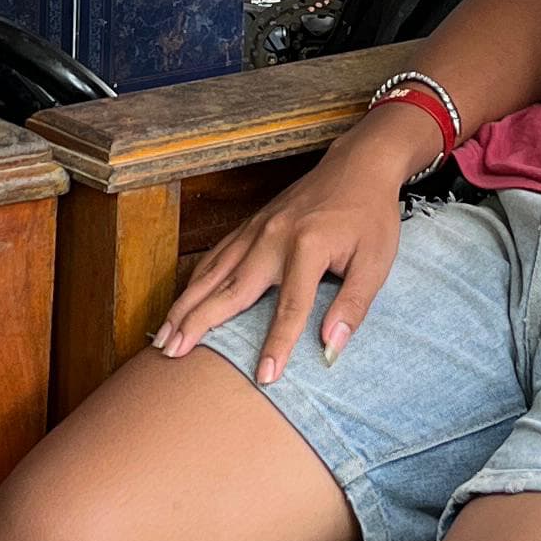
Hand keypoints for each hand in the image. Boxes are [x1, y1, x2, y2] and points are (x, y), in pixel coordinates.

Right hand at [153, 110, 433, 384]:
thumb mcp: (376, 262)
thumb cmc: (370, 216)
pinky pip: (217, 255)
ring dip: (186, 304)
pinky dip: (195, 279)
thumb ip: (353, 306)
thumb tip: (331, 348)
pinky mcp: (252, 224)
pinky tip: (183, 299)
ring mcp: (257, 229)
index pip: (289, 308)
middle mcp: (274, 237)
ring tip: (163, 334)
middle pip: (230, 289)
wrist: (357, 163)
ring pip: (213, 272)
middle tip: (170, 353)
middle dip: (197, 323)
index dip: (275, 345)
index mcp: (308, 247)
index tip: (264, 377)